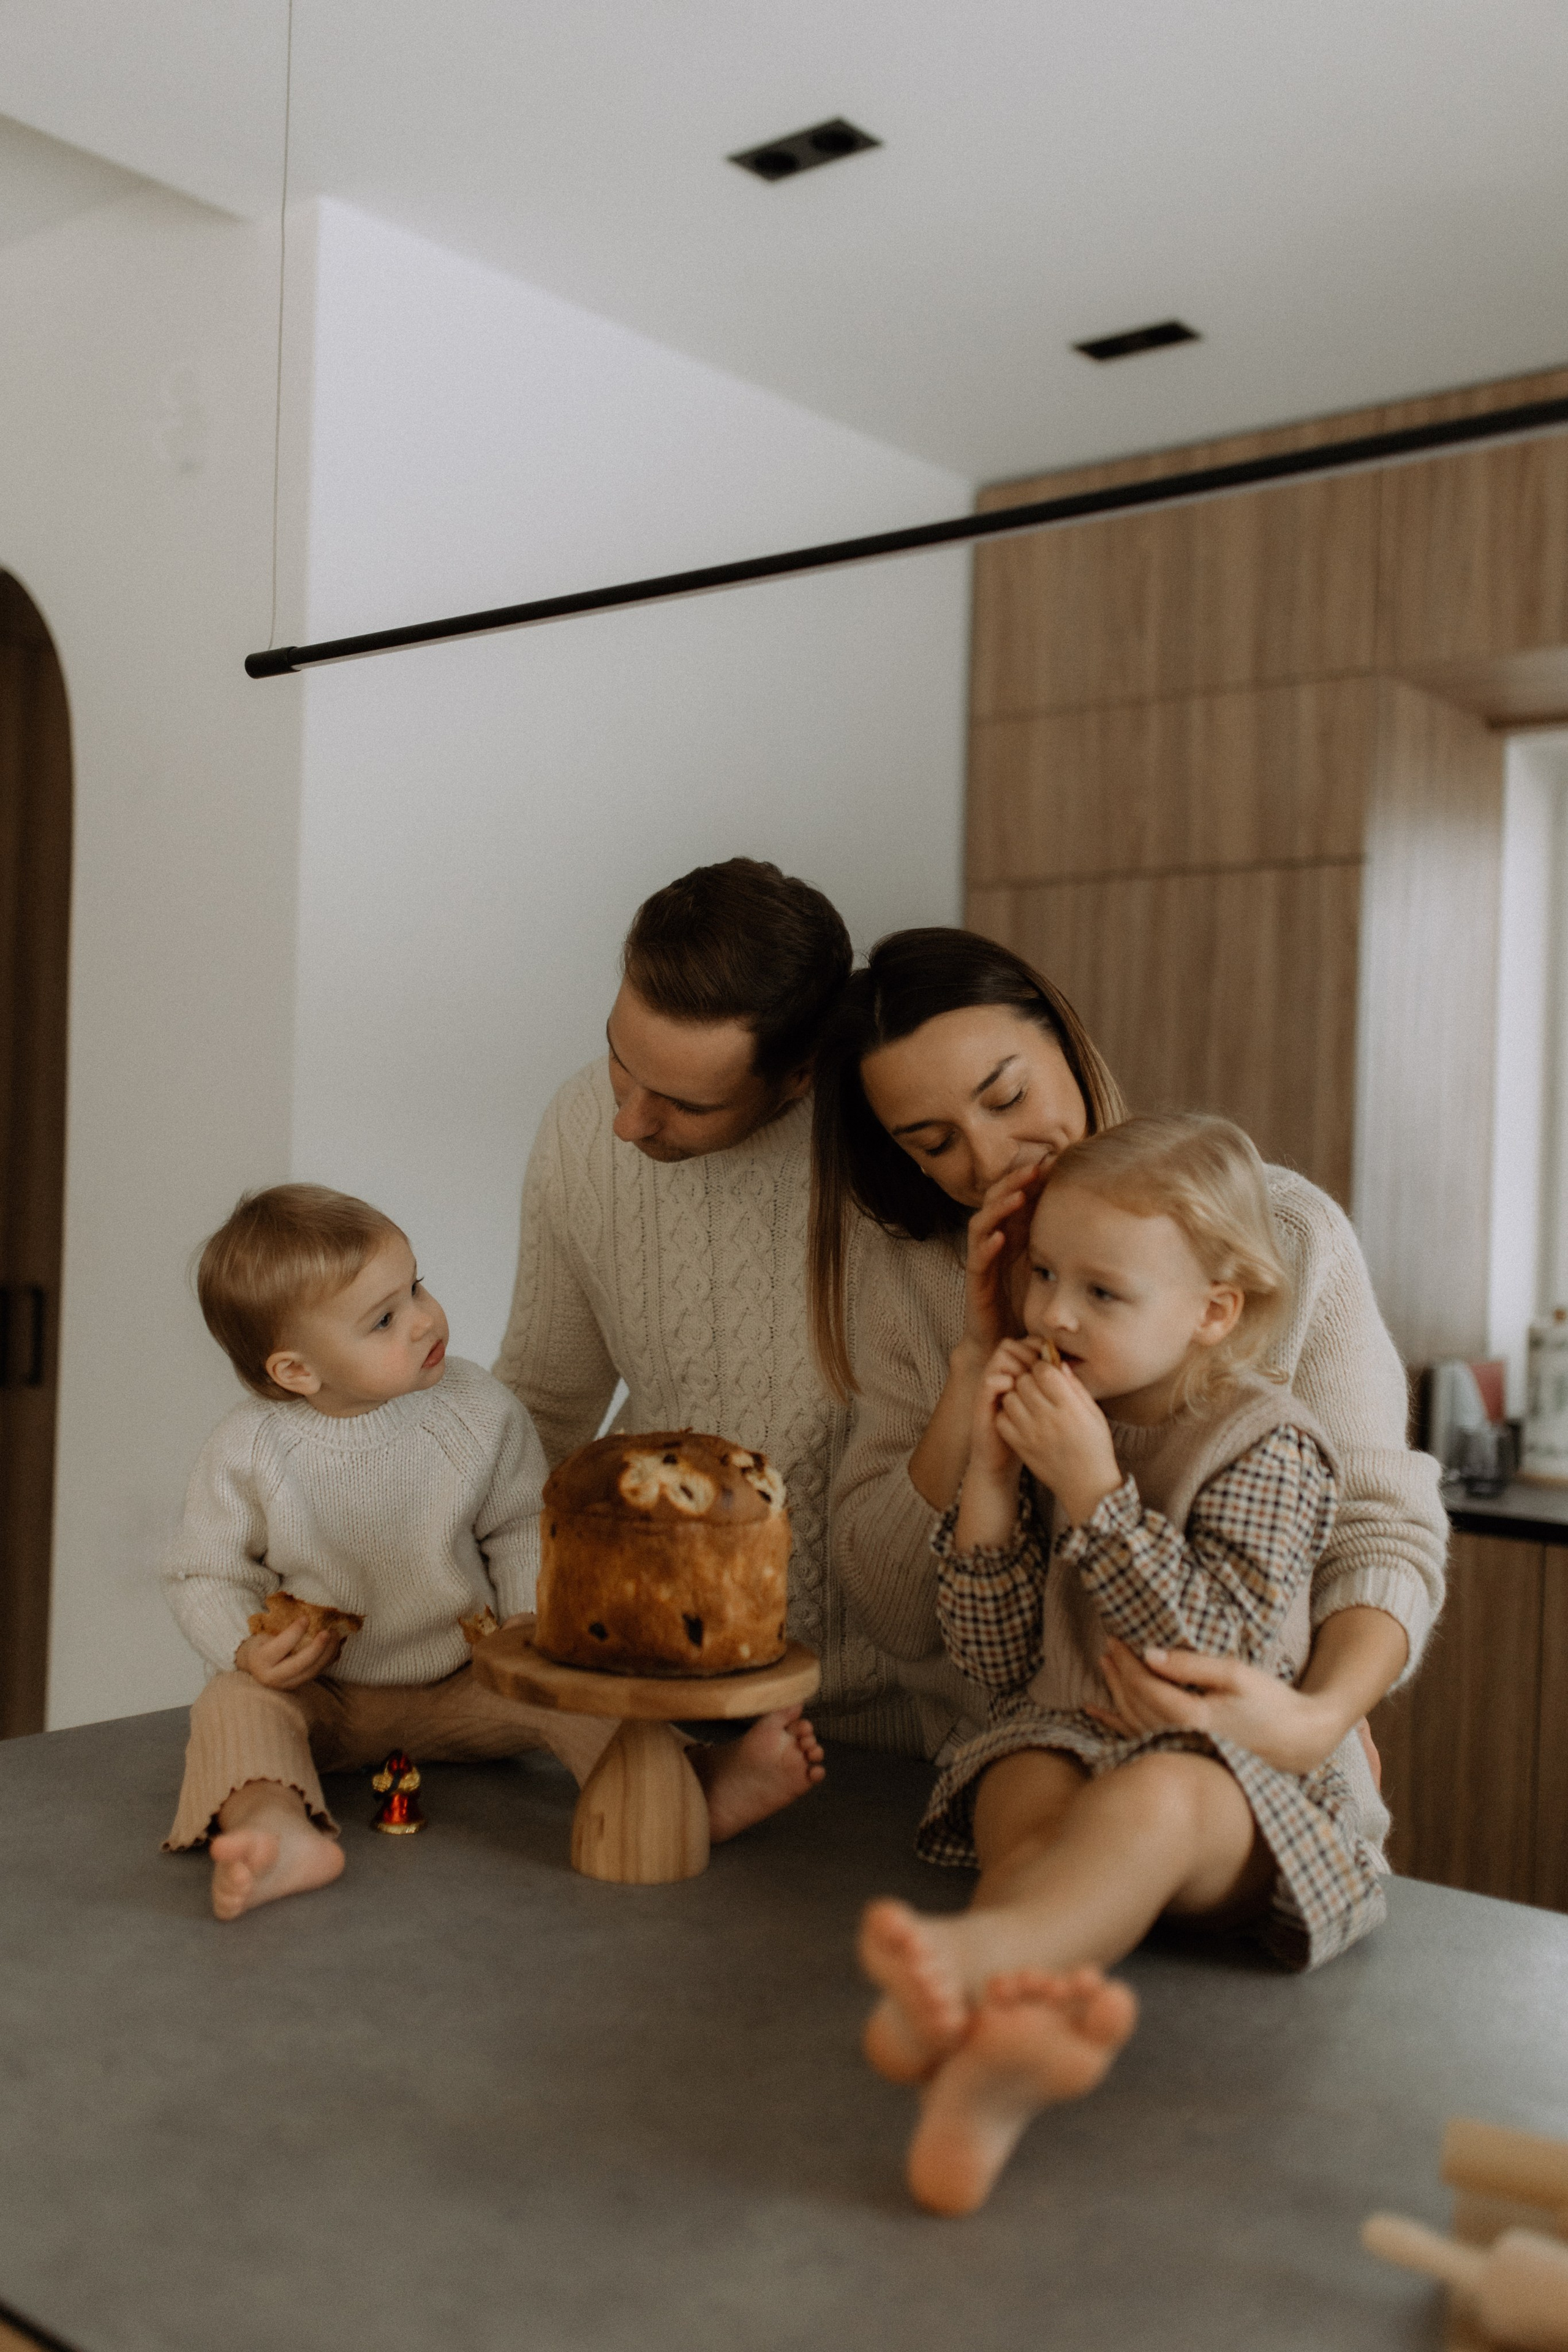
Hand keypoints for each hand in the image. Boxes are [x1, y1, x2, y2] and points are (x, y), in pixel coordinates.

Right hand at [234, 1617, 341, 1689]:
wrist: (255, 1667)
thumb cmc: (261, 1645)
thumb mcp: (264, 1636)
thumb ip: (281, 1631)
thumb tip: (308, 1615)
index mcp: (261, 1660)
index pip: (281, 1646)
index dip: (295, 1632)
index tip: (306, 1618)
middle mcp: (272, 1677)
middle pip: (300, 1664)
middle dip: (317, 1648)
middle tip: (328, 1632)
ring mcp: (286, 1684)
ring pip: (311, 1671)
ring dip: (327, 1653)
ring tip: (335, 1636)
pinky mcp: (298, 1686)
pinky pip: (316, 1673)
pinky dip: (328, 1659)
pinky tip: (335, 1646)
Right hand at [960, 1162, 1051, 1358]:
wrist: (1002, 1343)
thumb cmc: (1029, 1304)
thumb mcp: (1052, 1267)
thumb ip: (1064, 1243)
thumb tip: (1101, 1223)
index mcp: (1015, 1234)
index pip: (1019, 1195)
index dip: (1033, 1176)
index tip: (1057, 1159)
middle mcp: (997, 1241)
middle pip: (999, 1199)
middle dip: (1016, 1181)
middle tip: (1038, 1166)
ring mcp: (984, 1260)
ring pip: (984, 1223)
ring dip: (1000, 1206)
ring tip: (1018, 1193)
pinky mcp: (977, 1282)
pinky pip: (978, 1259)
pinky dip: (988, 1245)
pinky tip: (1001, 1236)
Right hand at [970, 1337, 1043, 1474]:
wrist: (1001, 1463)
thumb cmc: (1028, 1437)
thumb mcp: (1046, 1409)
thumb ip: (1053, 1388)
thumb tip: (1066, 1365)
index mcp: (1015, 1374)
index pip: (1024, 1344)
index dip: (1039, 1345)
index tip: (1056, 1358)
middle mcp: (1000, 1376)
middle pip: (1011, 1344)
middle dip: (1029, 1351)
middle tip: (1045, 1368)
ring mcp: (990, 1388)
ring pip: (1001, 1357)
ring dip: (1019, 1364)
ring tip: (1034, 1380)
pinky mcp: (981, 1402)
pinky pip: (990, 1381)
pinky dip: (1006, 1381)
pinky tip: (1021, 1395)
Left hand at [995, 1357, 1119, 1525]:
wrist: (1087, 1486)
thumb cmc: (1095, 1447)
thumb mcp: (1095, 1414)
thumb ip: (1076, 1387)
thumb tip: (1059, 1363)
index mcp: (1070, 1408)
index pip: (1044, 1372)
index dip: (1044, 1367)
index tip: (1047, 1373)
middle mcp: (1049, 1419)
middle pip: (1024, 1382)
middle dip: (1029, 1379)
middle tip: (1037, 1387)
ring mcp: (1031, 1434)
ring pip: (1010, 1398)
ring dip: (1017, 1395)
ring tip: (1028, 1402)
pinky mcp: (1020, 1446)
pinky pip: (1002, 1420)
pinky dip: (1007, 1415)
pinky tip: (1020, 1418)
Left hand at [1087, 1639, 1343, 1774]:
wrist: (1298, 1740)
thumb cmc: (1271, 1703)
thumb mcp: (1235, 1674)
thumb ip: (1191, 1666)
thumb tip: (1149, 1655)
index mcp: (1194, 1720)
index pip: (1148, 1689)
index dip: (1128, 1664)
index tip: (1116, 1640)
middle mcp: (1182, 1741)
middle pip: (1137, 1705)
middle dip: (1119, 1674)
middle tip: (1108, 1647)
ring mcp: (1182, 1752)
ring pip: (1135, 1723)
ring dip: (1115, 1694)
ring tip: (1105, 1666)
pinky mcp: (1185, 1754)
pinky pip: (1140, 1740)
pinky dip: (1116, 1724)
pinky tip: (1095, 1711)